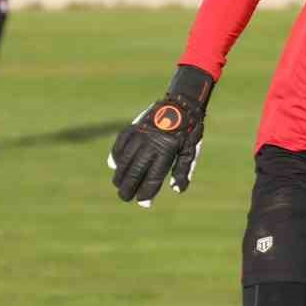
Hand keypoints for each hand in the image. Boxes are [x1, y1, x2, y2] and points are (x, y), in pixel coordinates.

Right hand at [107, 65, 214, 206]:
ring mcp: (140, 134)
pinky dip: (116, 154)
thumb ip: (183, 171)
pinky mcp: (134, 126)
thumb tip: (176, 190)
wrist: (182, 103)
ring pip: (125, 158)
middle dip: (128, 187)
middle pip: (135, 171)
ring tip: (118, 185)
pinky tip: (114, 165)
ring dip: (120, 174)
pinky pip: (120, 143)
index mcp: (167, 151)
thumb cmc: (190, 130)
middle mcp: (151, 143)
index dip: (146, 192)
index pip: (153, 177)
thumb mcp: (191, 151)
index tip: (143, 202)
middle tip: (125, 198)